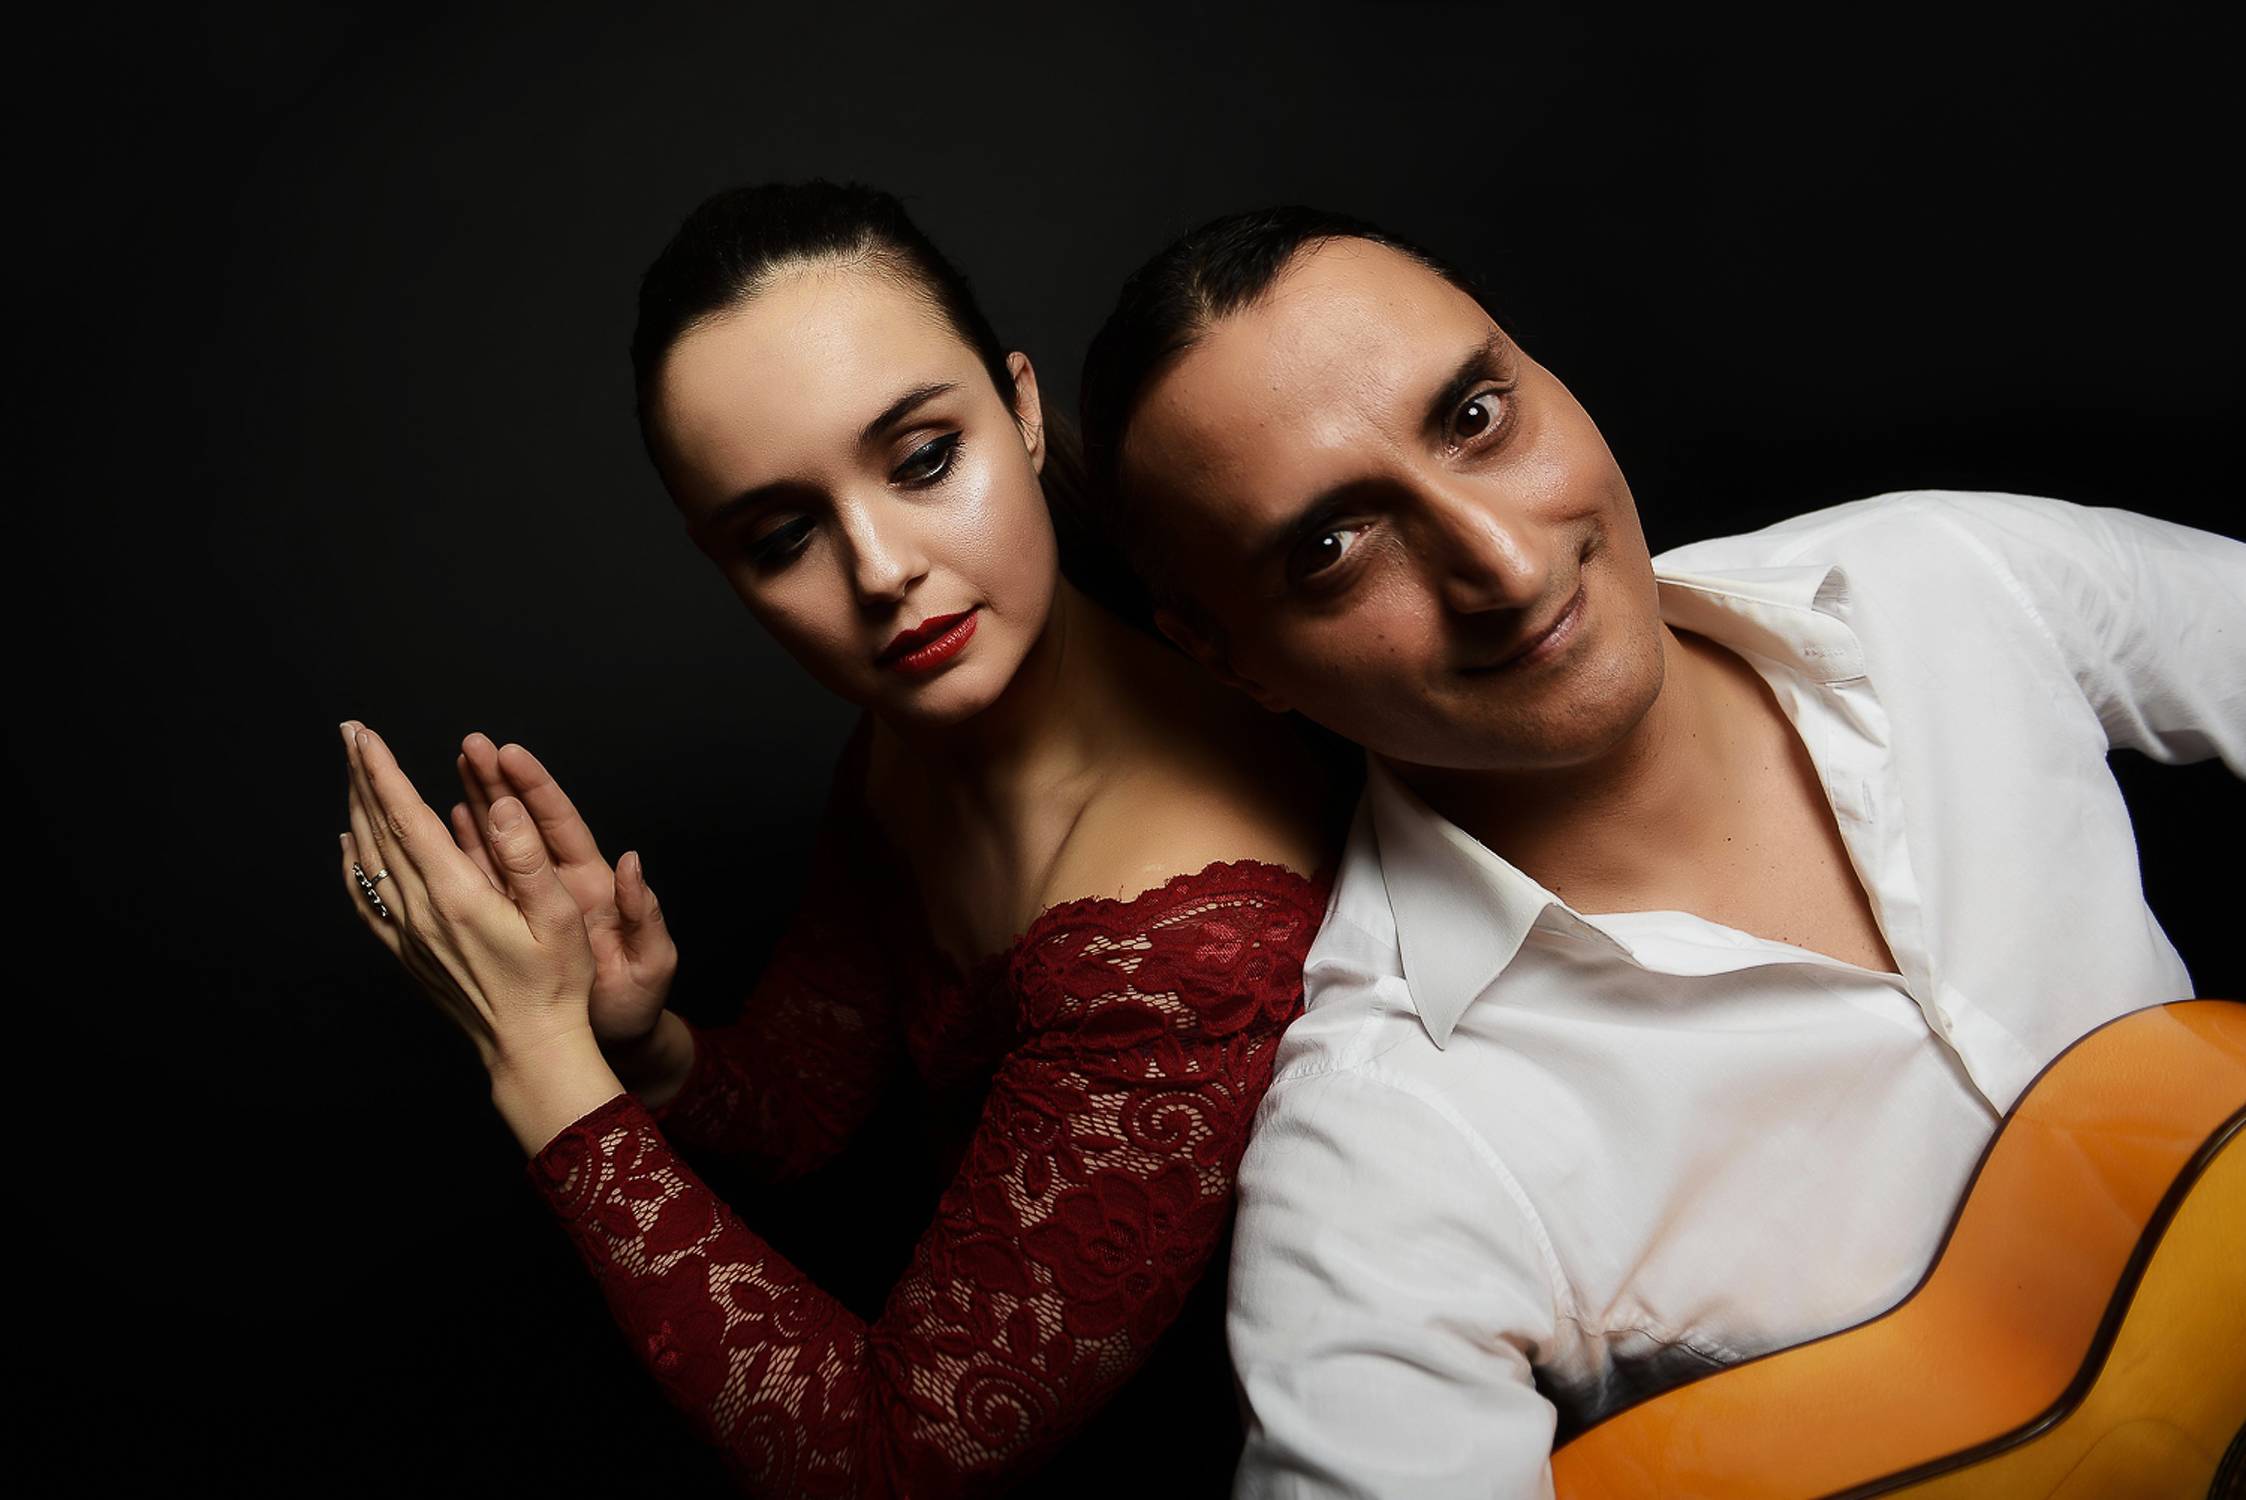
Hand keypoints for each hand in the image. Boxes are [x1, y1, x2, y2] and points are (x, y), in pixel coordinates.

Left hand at [335, 720, 597, 1070]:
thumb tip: (498, 806)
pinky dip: (352, 864)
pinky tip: (350, 844)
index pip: (407, 817)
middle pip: (377, 830)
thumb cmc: (555, 982)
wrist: (530, 1044)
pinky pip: (365, 899)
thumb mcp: (559, 915)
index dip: (382, 771)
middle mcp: (422, 911)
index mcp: (457, 894)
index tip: (364, 735)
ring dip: (357, 811)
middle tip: (350, 734)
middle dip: (362, 776)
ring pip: (368, 860)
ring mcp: (408, 933)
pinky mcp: (407, 951)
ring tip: (352, 773)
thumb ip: (526, 857)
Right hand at [444, 733, 678, 1053]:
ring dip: (475, 803)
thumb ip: (643, 913)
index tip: (511, 753)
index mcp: (592, 886)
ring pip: (496, 842)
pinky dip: (460, 850)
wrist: (613, 1040)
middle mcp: (558, 885)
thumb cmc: (636, 1001)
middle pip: (522, 822)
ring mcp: (529, 901)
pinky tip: (439, 821)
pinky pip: (479, 878)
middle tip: (470, 744)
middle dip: (497, 780)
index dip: (536, 788)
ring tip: (453, 766)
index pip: (561, 825)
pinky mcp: (508, 922)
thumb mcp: (651, 960)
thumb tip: (631, 862)